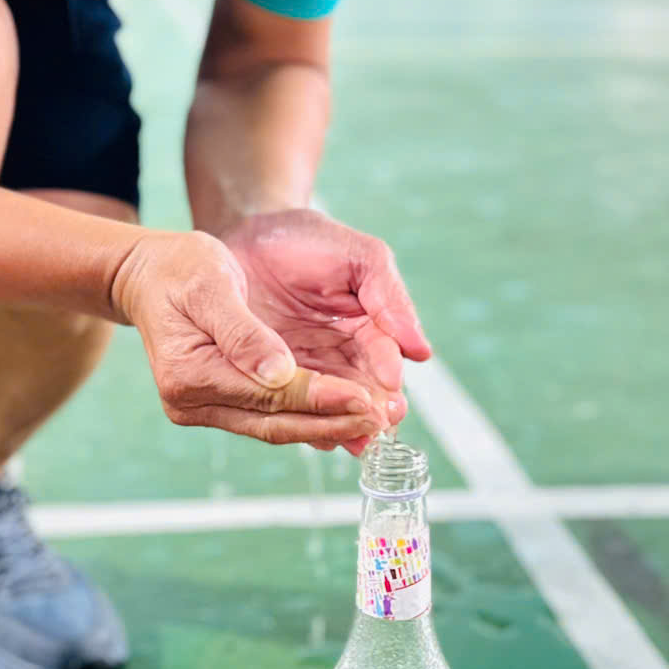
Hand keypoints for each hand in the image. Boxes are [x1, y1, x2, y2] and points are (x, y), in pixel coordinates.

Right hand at [110, 231, 385, 448]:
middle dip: (333, 421)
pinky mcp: (217, 403)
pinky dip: (309, 416)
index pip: (268, 396)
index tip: (366, 399)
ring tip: (376, 423)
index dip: (320, 398)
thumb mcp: (209, 283)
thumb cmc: (180, 268)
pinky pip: (269, 416)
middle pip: (275, 422)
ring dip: (327, 425)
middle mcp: (191, 402)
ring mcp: (202, 407)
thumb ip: (243, 331)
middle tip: (383, 419)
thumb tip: (280, 373)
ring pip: (276, 426)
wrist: (149, 274)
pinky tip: (344, 416)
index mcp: (188, 372)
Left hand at [217, 208, 431, 454]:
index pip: (383, 356)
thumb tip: (421, 351)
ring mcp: (306, 368)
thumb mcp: (360, 257)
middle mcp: (341, 354)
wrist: (248, 232)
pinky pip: (290, 403)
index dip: (387, 372)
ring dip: (341, 422)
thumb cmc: (308, 239)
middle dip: (370, 408)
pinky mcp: (271, 377)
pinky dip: (303, 419)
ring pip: (327, 403)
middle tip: (376, 422)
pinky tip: (313, 434)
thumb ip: (390, 297)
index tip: (390, 387)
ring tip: (349, 436)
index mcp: (369, 326)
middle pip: (361, 389)